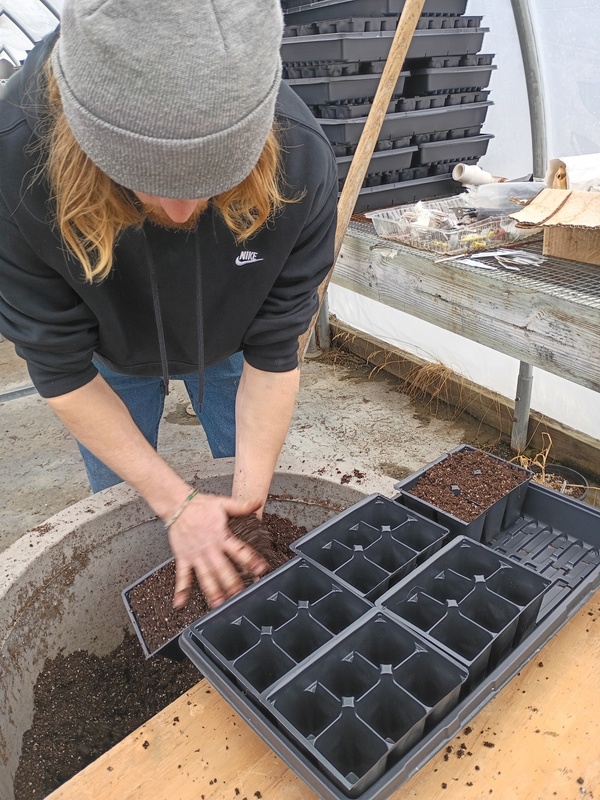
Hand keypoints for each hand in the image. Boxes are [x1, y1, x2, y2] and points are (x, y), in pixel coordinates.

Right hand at [167, 492, 267, 608]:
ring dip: (211, 591)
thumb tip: (257, 503)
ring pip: (205, 576)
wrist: (177, 505)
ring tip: (218, 603)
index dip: (251, 560)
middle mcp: (209, 548)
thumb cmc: (200, 505)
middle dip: (231, 583)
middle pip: (222, 568)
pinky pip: (182, 576)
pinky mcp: (183, 558)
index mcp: (221, 536)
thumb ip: (241, 506)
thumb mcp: (223, 503)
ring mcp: (196, 555)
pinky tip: (180, 603)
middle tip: (239, 594)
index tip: (261, 570)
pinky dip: (181, 590)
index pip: (239, 550)